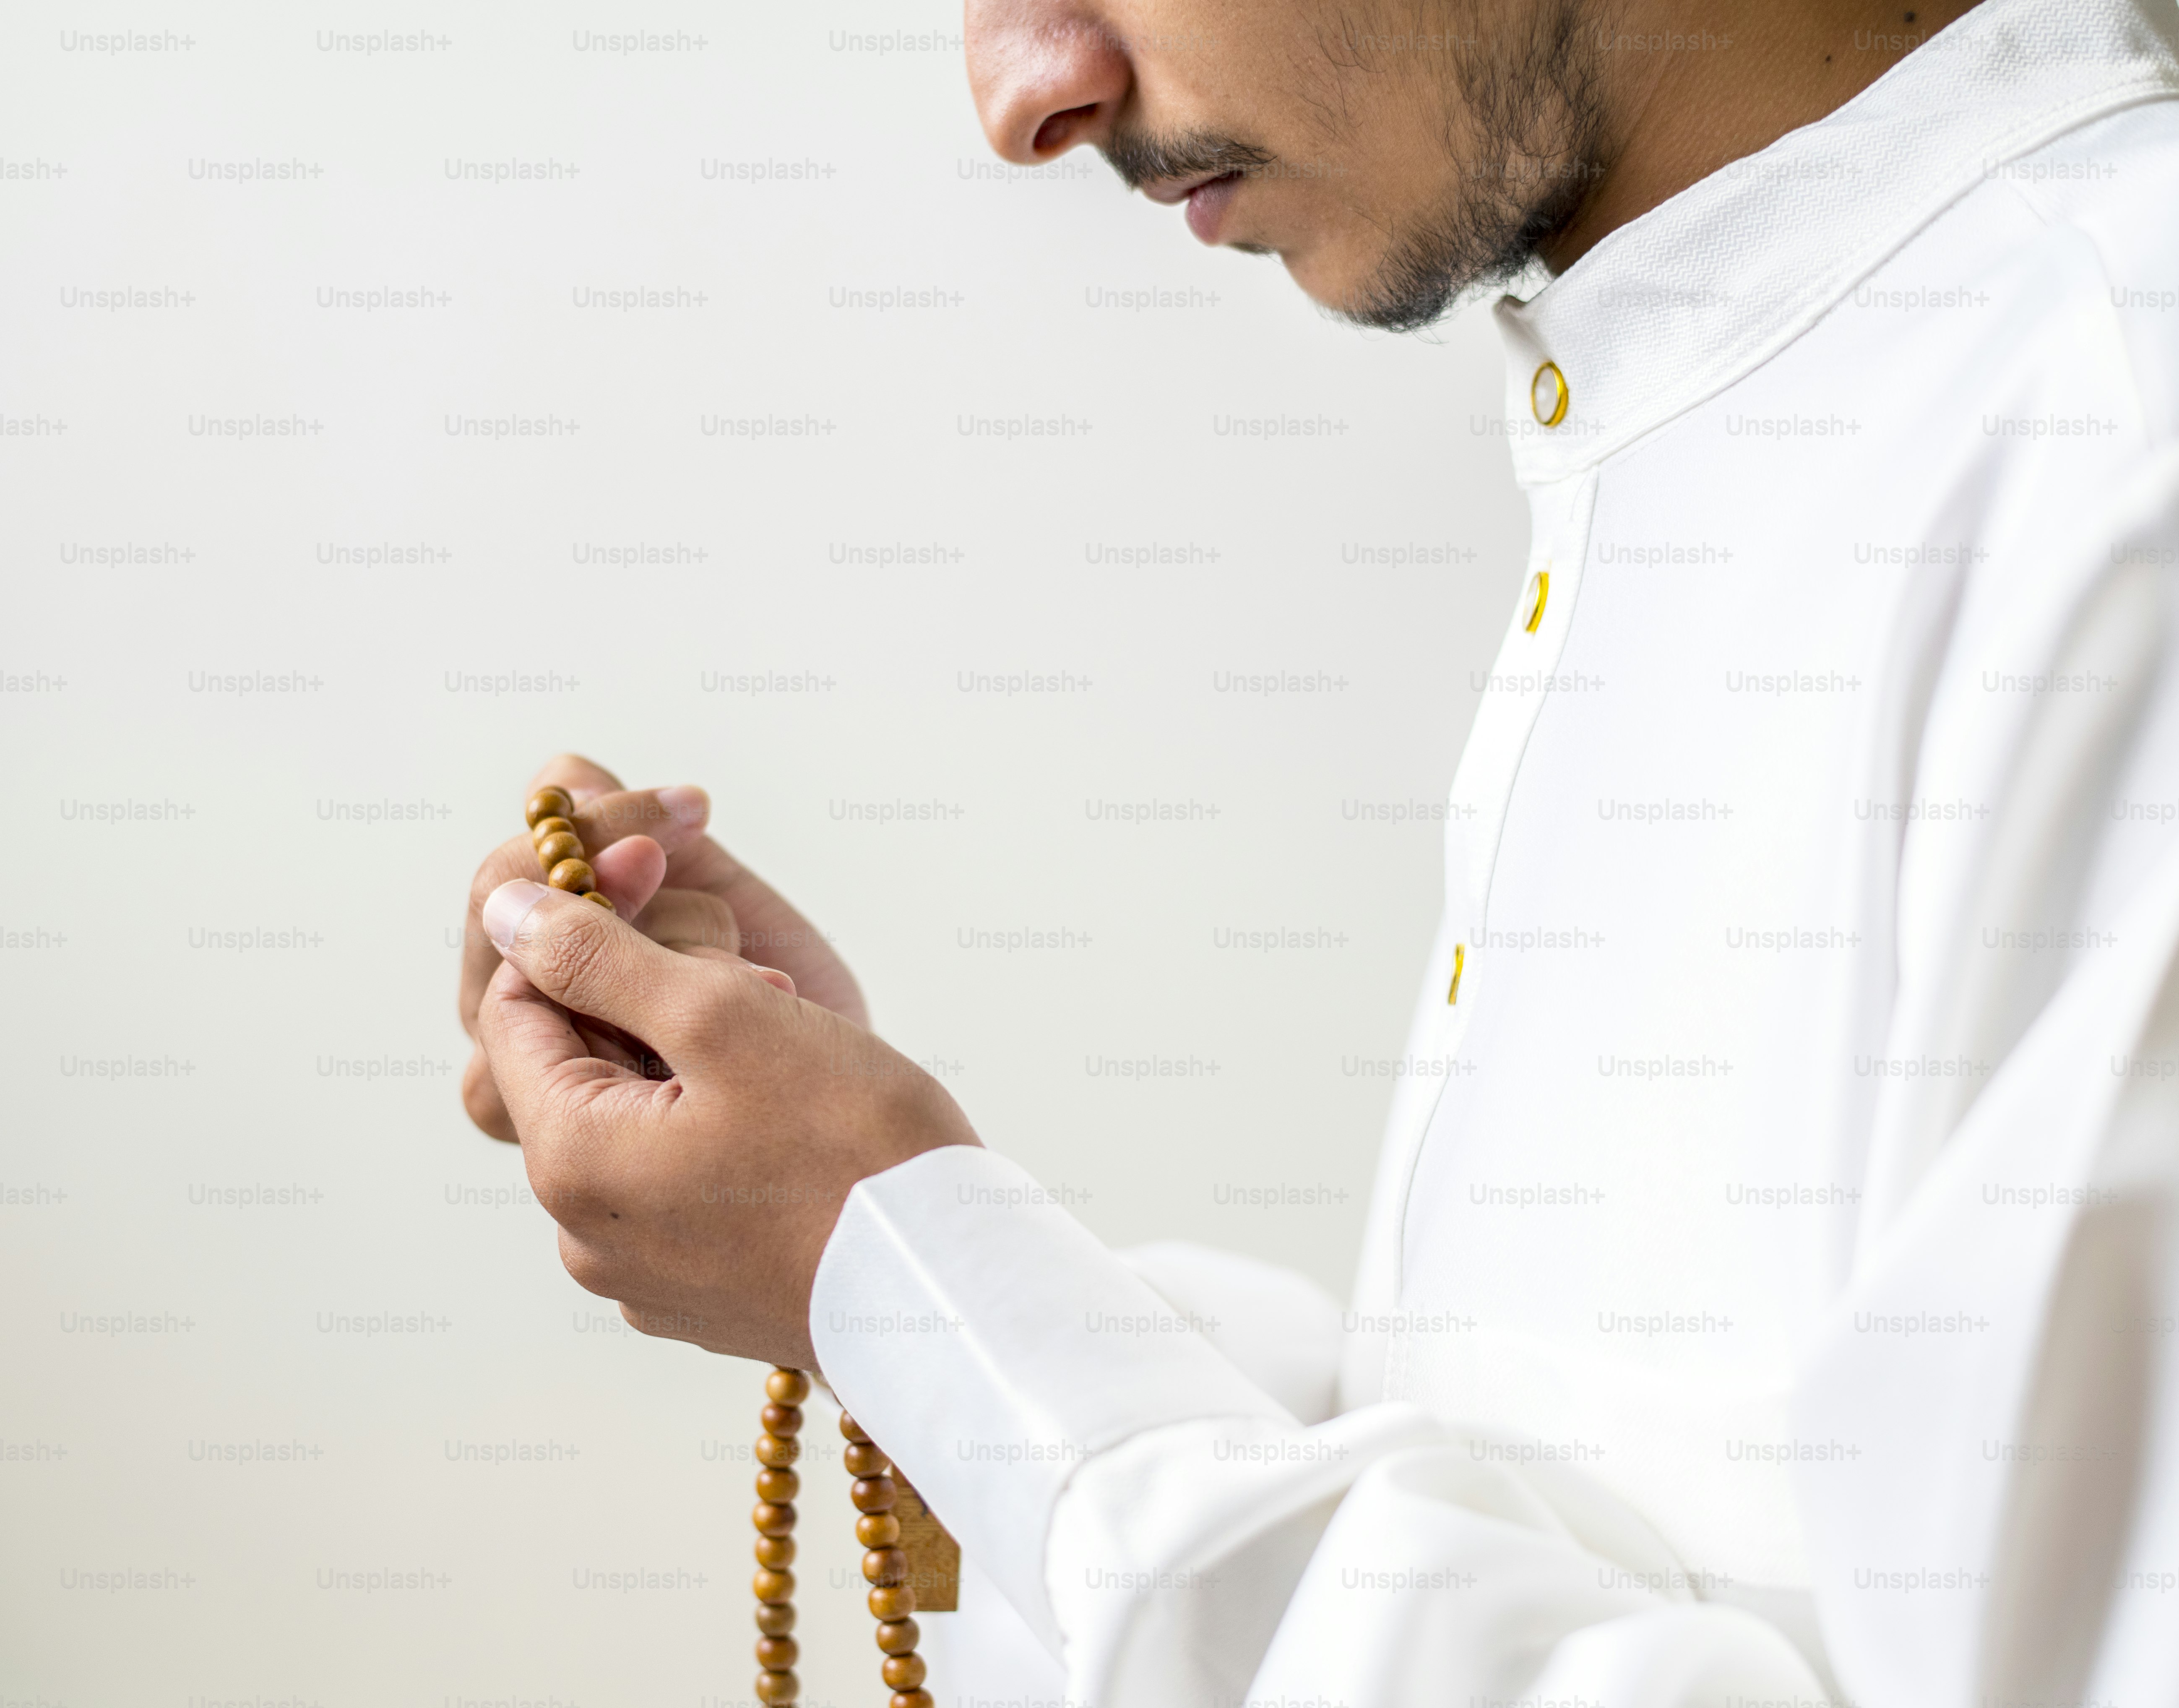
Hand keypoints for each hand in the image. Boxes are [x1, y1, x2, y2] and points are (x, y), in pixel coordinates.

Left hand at [475, 880, 979, 1367]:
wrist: (957, 1290)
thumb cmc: (854, 1146)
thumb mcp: (722, 1014)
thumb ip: (598, 956)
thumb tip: (505, 911)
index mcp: (570, 1164)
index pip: (517, 1008)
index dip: (584, 937)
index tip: (670, 907)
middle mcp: (585, 1238)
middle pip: (582, 1068)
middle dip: (660, 1007)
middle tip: (766, 993)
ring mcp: (644, 1279)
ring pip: (641, 1123)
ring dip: (700, 1068)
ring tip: (799, 1062)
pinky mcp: (703, 1299)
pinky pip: (684, 1187)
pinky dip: (727, 1136)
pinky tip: (804, 1130)